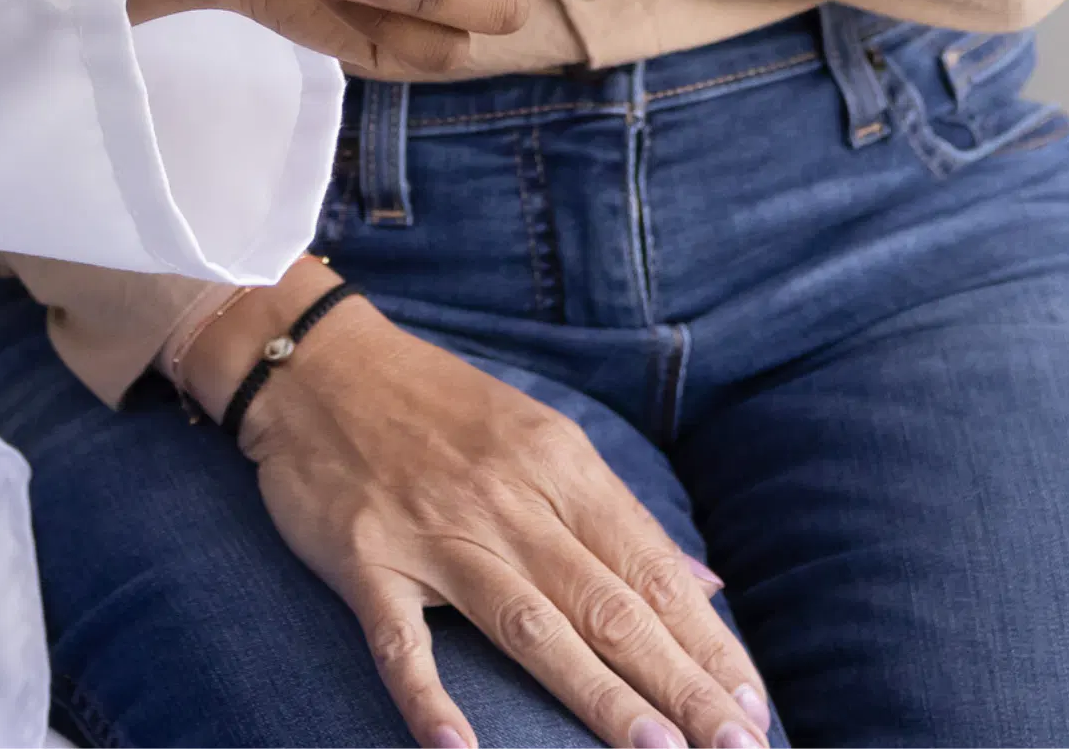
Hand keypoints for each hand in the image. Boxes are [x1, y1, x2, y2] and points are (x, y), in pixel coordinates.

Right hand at [209, 295, 767, 748]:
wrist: (314, 359)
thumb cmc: (435, 406)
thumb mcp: (539, 437)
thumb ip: (617, 517)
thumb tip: (704, 584)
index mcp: (560, 467)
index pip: (651, 570)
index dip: (707, 644)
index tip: (755, 708)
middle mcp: (509, 500)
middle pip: (608, 605)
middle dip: (681, 684)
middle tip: (740, 747)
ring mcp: (436, 532)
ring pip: (530, 625)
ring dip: (597, 694)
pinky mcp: (366, 558)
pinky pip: (401, 641)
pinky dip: (431, 699)